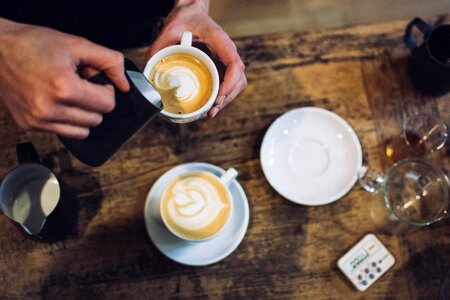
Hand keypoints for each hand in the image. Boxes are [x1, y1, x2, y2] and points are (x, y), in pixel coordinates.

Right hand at [0, 19, 129, 138]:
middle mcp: (49, 108)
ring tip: (71, 94)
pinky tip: (58, 102)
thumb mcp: (77, 44)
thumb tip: (125, 83)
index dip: (107, 91)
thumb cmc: (34, 44)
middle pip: (97, 119)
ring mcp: (38, 120)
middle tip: (82, 85)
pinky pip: (64, 133)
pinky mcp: (30, 125)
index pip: (107, 105)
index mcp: (64, 87)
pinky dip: (68, 121)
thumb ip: (109, 61)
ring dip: (84, 115)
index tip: (97, 82)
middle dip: (96, 102)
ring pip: (83, 131)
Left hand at [145, 0, 246, 117]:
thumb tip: (149, 71)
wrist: (191, 13)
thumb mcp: (168, 29)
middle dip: (227, 98)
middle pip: (238, 80)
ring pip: (236, 84)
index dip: (230, 84)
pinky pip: (228, 83)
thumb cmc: (184, 19)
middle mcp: (227, 51)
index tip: (218, 98)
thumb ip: (158, 48)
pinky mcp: (222, 66)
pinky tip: (210, 105)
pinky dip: (222, 96)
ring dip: (226, 100)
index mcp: (220, 41)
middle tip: (210, 112)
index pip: (235, 65)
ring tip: (210, 112)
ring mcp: (226, 60)